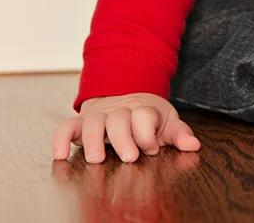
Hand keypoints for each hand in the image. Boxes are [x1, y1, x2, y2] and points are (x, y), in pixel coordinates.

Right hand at [51, 92, 200, 162]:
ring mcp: (98, 116)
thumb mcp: (167, 121)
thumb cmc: (147, 116)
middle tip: (129, 157)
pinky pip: (66, 127)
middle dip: (123, 139)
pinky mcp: (80, 123)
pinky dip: (60, 138)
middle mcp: (118, 112)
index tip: (152, 149)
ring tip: (97, 159)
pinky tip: (60, 154)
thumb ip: (179, 134)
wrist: (126, 94)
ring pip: (92, 123)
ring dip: (94, 140)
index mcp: (142, 109)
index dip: (147, 133)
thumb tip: (193, 145)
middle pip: (119, 120)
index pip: (144, 116)